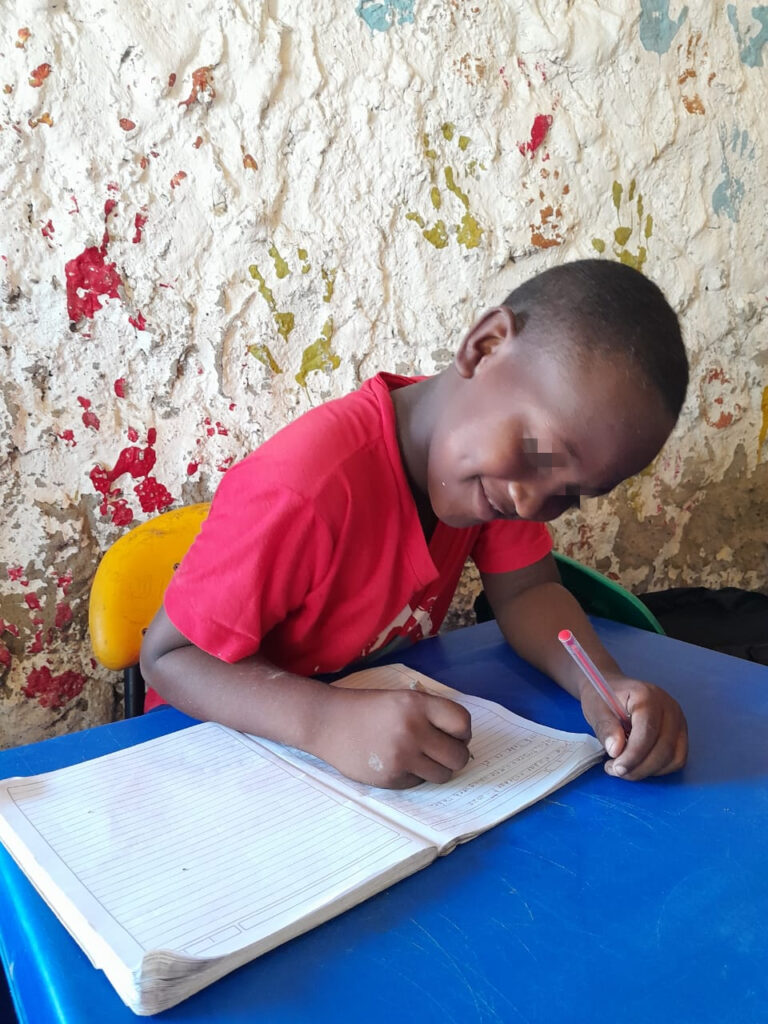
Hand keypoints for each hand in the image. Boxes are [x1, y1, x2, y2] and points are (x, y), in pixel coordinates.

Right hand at [315, 687, 471, 787]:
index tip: (454, 735)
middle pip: (459, 756)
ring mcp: (402, 757)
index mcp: (418, 704)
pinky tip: (397, 763)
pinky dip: (414, 775)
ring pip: (443, 775)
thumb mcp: (401, 699)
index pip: (463, 723)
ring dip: (436, 768)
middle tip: (440, 750)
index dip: (463, 732)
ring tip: (420, 757)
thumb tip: (461, 738)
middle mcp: (413, 730)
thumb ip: (430, 713)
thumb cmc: (368, 708)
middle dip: (454, 755)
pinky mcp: (391, 778)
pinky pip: (419, 783)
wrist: (328, 723)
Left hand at [580, 676, 686, 780]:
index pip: (648, 730)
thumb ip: (605, 727)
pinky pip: (676, 759)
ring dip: (648, 770)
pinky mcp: (680, 734)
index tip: (616, 767)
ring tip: (624, 768)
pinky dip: (658, 769)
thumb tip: (616, 750)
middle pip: (664, 748)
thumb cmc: (603, 697)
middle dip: (639, 767)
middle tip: (615, 770)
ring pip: (673, 757)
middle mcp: (669, 707)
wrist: (612, 690)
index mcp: (647, 695)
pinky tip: (638, 764)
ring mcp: (678, 720)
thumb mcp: (596, 709)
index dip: (633, 754)